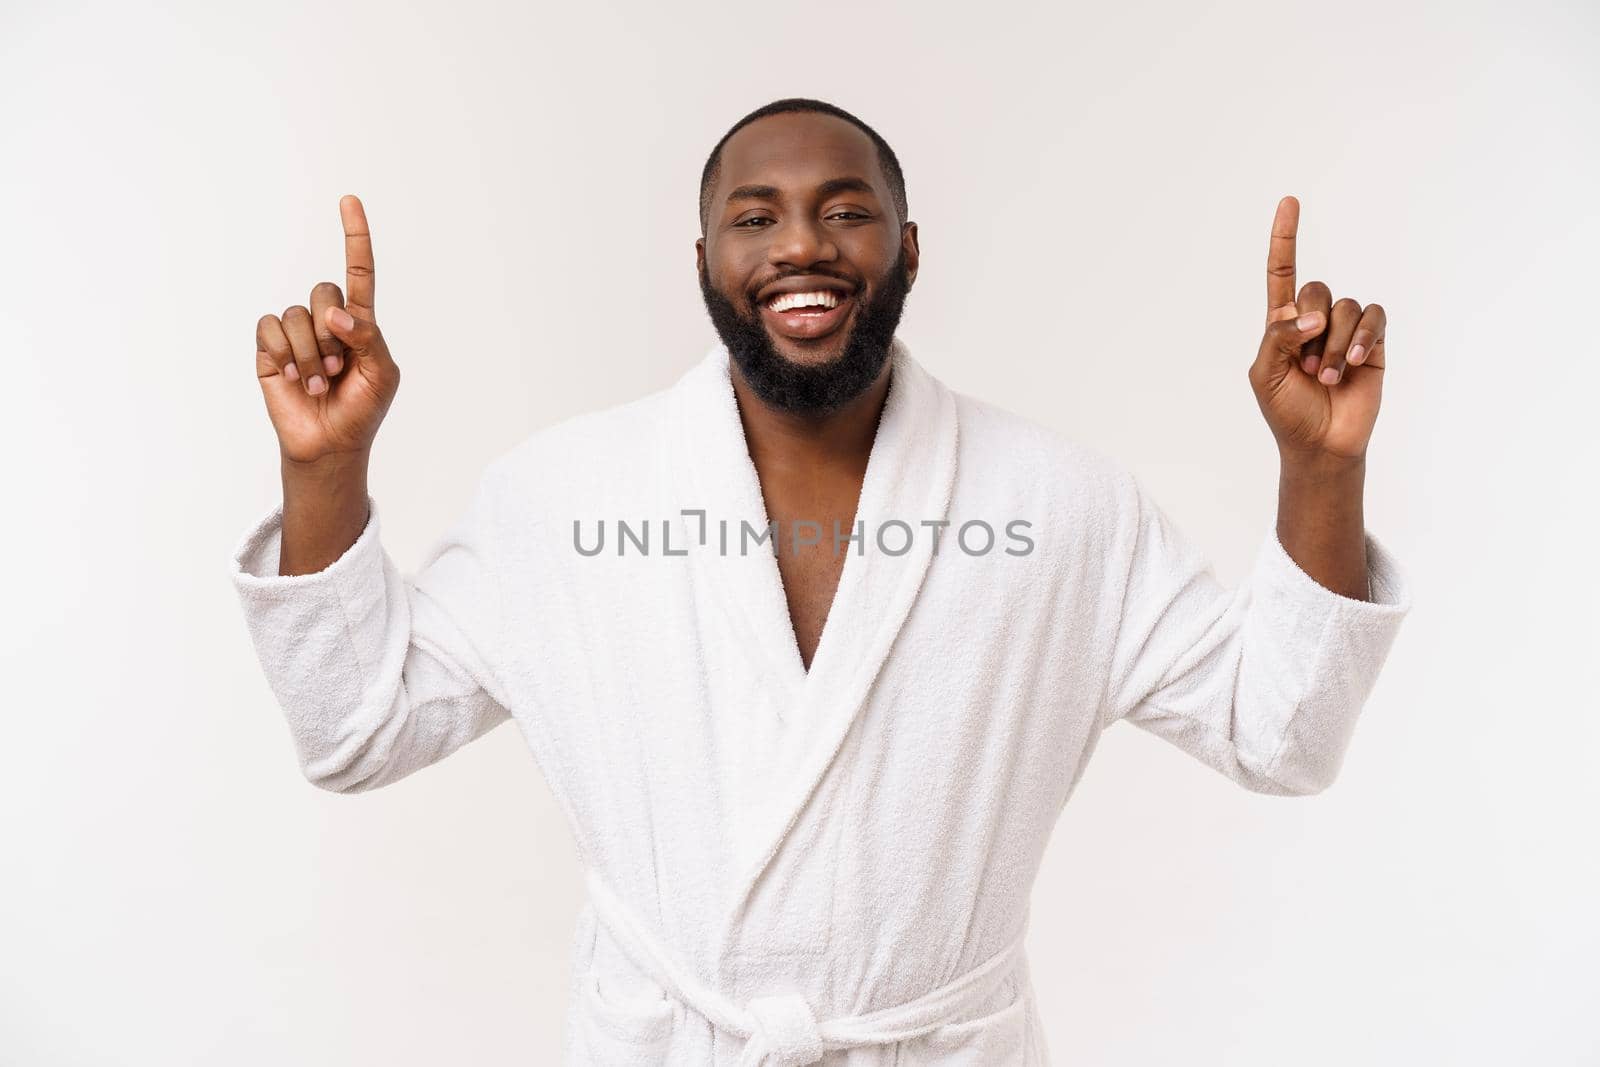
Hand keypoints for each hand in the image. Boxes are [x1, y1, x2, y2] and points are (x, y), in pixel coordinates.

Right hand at [254, 195, 400, 464]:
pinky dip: (286, 354)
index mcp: (359, 323)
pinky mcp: (270, 348)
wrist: (330, 444)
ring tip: (319, 383)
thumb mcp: (382, 375)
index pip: (359, 272)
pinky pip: (270, 328)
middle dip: (332, 334)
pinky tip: (295, 378)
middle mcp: (325, 320)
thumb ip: (368, 339)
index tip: (350, 200)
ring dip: (311, 354)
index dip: (355, 237)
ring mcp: (296, 333)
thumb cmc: (362, 410)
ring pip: (297, 315)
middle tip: (339, 369)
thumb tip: (335, 315)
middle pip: (324, 290)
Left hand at [1247, 196, 1387, 464]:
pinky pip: (1374, 318)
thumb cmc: (1287, 411)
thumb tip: (1311, 317)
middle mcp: (1315, 321)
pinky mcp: (1373, 343)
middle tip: (1307, 363)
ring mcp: (1345, 331)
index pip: (1282, 273)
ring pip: (1347, 308)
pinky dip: (1362, 337)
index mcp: (1282, 325)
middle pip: (1317, 289)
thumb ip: (1278, 337)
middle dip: (1311, 325)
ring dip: (1335, 344)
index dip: (1285, 239)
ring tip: (1327, 378)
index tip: (1289, 201)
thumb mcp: (1265, 374)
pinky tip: (1352, 364)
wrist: (1321, 444)